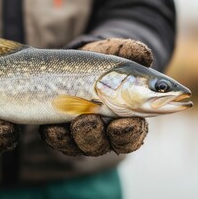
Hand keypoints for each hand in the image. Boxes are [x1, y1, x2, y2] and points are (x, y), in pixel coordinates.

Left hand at [40, 38, 152, 155]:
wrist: (74, 65)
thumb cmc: (103, 63)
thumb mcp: (114, 52)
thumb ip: (130, 53)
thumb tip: (145, 54)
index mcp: (127, 117)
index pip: (132, 135)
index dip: (128, 134)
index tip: (122, 124)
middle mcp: (105, 130)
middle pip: (104, 144)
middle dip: (97, 136)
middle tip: (91, 120)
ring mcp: (82, 133)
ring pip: (81, 145)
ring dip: (78, 135)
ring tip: (75, 120)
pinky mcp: (61, 132)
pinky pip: (59, 141)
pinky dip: (55, 136)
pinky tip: (51, 128)